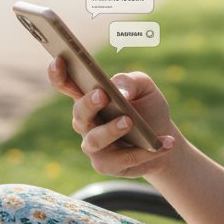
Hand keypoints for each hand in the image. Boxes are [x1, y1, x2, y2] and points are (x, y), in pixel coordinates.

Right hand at [47, 59, 176, 177]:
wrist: (165, 139)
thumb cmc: (148, 109)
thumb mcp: (145, 88)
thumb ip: (131, 82)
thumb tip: (121, 93)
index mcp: (90, 98)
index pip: (67, 85)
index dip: (58, 74)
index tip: (58, 59)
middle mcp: (86, 122)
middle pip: (79, 113)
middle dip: (88, 104)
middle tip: (102, 95)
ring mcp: (93, 145)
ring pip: (95, 140)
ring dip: (112, 130)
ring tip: (130, 121)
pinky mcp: (106, 165)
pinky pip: (122, 159)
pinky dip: (145, 151)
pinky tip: (164, 142)